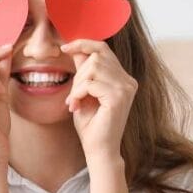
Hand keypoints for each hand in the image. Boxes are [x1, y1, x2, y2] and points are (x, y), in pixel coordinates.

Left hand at [63, 39, 136, 163]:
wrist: (99, 149)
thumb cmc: (91, 124)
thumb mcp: (84, 92)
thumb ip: (84, 72)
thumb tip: (76, 50)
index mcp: (122, 78)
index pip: (103, 49)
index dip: (84, 44)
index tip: (65, 48)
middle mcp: (128, 81)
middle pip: (95, 58)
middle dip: (77, 75)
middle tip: (73, 96)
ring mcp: (126, 88)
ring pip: (92, 68)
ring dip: (77, 85)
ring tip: (75, 102)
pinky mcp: (118, 97)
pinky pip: (90, 83)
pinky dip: (77, 93)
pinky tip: (76, 106)